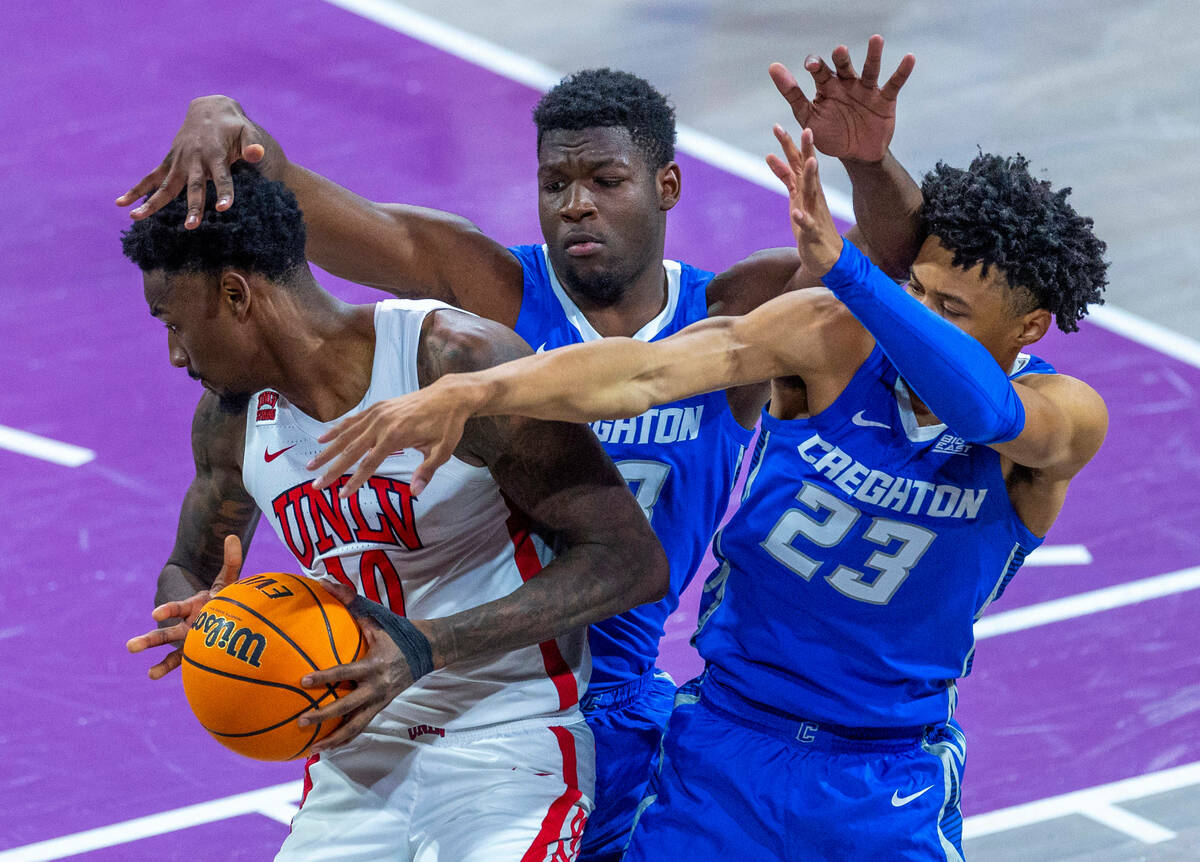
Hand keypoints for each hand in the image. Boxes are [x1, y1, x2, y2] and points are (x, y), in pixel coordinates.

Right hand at [115, 96, 277, 227]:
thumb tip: (258, 154)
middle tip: (192, 226)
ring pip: (165, 185)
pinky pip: (151, 178)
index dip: (224, 192)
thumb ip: (252, 145)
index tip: (224, 208)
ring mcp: (178, 161)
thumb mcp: (246, 132)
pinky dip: (136, 190)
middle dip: (192, 206)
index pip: (221, 176)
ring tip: (136, 218)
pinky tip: (122, 204)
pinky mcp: (169, 162)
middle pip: (193, 186)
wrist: (209, 109)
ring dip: (152, 203)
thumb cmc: (233, 126)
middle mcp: (194, 159)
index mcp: (215, 153)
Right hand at [126, 534, 244, 679]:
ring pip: (172, 652)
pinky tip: (156, 676)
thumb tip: (232, 536)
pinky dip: (174, 670)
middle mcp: (187, 625)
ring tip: (149, 675)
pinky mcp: (197, 653)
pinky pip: (184, 663)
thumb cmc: (226, 596)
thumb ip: (231, 560)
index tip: (156, 614)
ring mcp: (190, 640)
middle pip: (166, 633)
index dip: (168, 610)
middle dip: (149, 640)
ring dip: (161, 664)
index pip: (177, 608)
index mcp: (193, 606)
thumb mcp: (229, 579)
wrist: (229, 611)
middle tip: (130, 647)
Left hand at [297, 581, 419, 751]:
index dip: (324, 678)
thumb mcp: (376, 615)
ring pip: (356, 727)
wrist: (428, 650)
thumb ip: (350, 600)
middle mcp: (377, 688)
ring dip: (334, 740)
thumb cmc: (397, 630)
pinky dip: (345, 738)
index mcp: (374, 665)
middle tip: (300, 721)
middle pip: (348, 708)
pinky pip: (361, 727)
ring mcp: (380, 701)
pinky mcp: (381, 708)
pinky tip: (327, 746)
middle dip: (324, 717)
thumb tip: (325, 580)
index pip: (345, 673)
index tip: (303, 681)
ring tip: (311, 750)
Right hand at [308, 378, 476, 497]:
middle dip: (331, 469)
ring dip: (327, 450)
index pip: (369, 464)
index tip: (342, 496)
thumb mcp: (442, 451)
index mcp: (396, 436)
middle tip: (315, 485)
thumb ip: (426, 472)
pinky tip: (322, 437)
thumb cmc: (447, 425)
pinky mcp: (378, 407)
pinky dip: (336, 429)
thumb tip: (415, 492)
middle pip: (351, 450)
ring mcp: (378, 413)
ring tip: (311, 465)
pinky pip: (352, 420)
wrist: (449, 396)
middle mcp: (382, 424)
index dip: (354, 481)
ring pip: (346, 434)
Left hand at [766, 127, 841, 276]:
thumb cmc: (810, 222)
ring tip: (809, 161)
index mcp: (807, 187)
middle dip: (805, 150)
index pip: (799, 162)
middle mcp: (813, 196)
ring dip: (811, 177)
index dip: (791, 145)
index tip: (778, 126)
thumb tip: (772, 156)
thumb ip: (786, 177)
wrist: (827, 256)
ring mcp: (814, 212)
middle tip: (806, 128)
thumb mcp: (795, 196)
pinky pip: (807, 224)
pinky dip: (802, 218)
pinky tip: (796, 213)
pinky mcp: (812, 232)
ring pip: (812, 191)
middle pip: (807, 169)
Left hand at [769, 35, 913, 162]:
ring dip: (873, 55)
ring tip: (876, 40)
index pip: (820, 70)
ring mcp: (867, 90)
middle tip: (839, 52)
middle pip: (844, 66)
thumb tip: (773, 66)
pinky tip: (909, 57)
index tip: (812, 65)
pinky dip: (902, 71)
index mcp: (827, 87)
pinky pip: (894, 83)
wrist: (855, 156)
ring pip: (870, 69)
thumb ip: (792, 93)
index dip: (816, 66)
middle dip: (841, 59)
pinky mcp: (885, 99)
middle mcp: (847, 84)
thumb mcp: (808, 117)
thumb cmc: (830, 134)